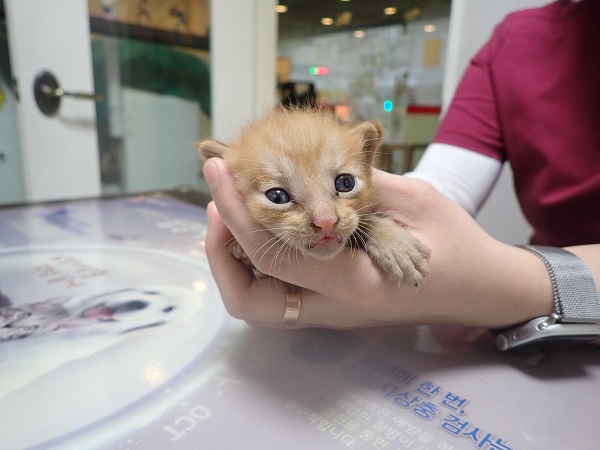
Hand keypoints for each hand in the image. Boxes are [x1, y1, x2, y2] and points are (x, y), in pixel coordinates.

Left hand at [202, 158, 553, 328]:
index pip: (277, 254)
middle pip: (250, 300)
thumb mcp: (415, 201)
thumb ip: (359, 184)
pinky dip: (258, 261)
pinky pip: (278, 291)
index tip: (219, 171)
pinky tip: (265, 225)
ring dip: (234, 257)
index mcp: (356, 283)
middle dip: (220, 251)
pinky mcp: (331, 307)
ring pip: (258, 301)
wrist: (481, 291)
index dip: (239, 211)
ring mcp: (331, 313)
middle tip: (219, 204)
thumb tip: (310, 162)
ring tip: (234, 211)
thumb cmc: (456, 245)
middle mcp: (335, 308)